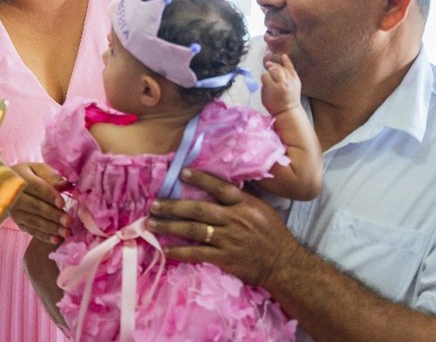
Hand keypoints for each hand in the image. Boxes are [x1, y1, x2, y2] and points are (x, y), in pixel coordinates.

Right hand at [9, 162, 70, 243]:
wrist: (6, 185)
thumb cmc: (28, 175)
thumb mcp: (38, 169)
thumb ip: (52, 176)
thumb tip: (67, 184)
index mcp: (20, 178)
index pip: (35, 187)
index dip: (49, 195)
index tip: (62, 203)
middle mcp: (13, 195)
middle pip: (34, 206)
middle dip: (52, 215)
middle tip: (68, 221)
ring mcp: (14, 211)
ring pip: (33, 220)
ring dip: (50, 228)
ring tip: (66, 232)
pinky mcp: (17, 222)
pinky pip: (31, 230)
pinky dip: (44, 236)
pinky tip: (56, 239)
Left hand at [147, 168, 300, 286]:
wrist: (283, 264)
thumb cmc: (272, 234)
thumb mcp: (261, 209)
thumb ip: (240, 199)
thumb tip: (219, 185)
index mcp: (244, 204)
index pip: (219, 187)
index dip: (200, 179)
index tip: (182, 172)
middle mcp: (234, 220)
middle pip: (198, 209)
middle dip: (173, 206)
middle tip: (154, 204)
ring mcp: (228, 240)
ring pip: (193, 230)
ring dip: (170, 226)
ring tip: (151, 223)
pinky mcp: (225, 258)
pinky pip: (198, 253)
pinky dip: (180, 251)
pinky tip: (166, 249)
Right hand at [261, 53, 301, 116]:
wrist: (288, 111)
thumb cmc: (274, 105)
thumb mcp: (264, 96)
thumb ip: (264, 84)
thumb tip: (266, 73)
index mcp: (273, 89)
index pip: (265, 75)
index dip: (263, 76)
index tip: (264, 79)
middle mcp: (283, 84)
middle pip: (274, 70)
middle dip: (269, 68)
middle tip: (266, 67)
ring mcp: (291, 82)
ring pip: (282, 68)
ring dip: (276, 66)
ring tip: (271, 65)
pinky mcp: (296, 81)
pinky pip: (291, 68)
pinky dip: (287, 62)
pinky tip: (283, 56)